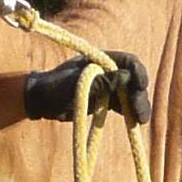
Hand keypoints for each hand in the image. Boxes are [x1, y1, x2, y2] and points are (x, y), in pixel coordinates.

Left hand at [21, 51, 151, 125]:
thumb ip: (101, 81)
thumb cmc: (54, 87)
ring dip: (137, 106)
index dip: (138, 73)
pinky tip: (134, 122)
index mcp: (100, 58)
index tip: (141, 87)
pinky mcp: (105, 99)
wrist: (40, 101)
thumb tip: (127, 77)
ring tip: (140, 121)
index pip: (127, 61)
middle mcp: (107, 69)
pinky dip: (129, 112)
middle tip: (140, 114)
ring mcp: (107, 85)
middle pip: (133, 79)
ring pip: (130, 94)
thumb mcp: (77, 84)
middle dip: (139, 95)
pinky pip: (122, 105)